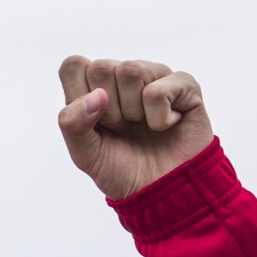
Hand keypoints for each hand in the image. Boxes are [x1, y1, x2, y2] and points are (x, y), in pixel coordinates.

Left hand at [57, 56, 213, 199]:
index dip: (78, 95)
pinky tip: (166, 126)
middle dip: (108, 109)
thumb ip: (72, 123)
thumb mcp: (83, 152)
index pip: (74, 65)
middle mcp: (123, 75)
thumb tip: (97, 95)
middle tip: (121, 128)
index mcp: (94, 85)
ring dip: (133, 110)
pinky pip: (158, 90)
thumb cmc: (120, 168)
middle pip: (101, 67)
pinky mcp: (185, 85)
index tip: (93, 122)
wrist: (161, 192)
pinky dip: (159, 118)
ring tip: (142, 125)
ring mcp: (155, 76)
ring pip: (130, 70)